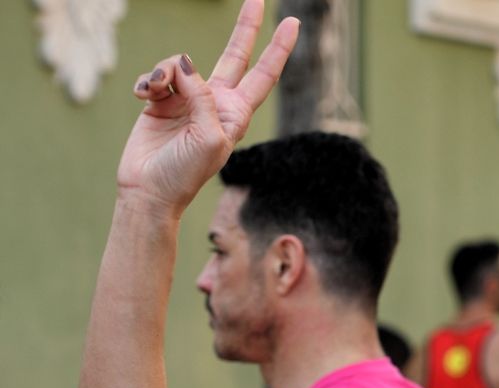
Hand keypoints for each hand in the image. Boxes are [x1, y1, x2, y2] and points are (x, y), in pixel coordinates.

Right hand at [116, 0, 298, 212]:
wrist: (149, 189)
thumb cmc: (185, 173)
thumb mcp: (209, 137)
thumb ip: (204, 97)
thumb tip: (185, 63)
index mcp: (236, 112)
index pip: (263, 74)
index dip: (278, 49)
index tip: (293, 23)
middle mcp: (215, 101)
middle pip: (235, 55)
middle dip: (246, 27)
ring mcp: (187, 98)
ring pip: (180, 62)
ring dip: (164, 72)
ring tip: (154, 94)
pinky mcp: (160, 98)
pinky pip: (155, 73)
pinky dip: (146, 81)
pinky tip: (141, 97)